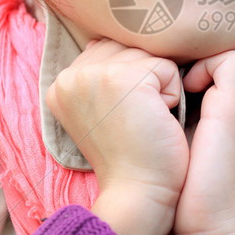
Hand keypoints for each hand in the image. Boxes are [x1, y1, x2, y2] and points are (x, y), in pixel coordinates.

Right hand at [46, 38, 188, 234]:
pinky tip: (157, 123)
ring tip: (145, 122)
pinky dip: (173, 96)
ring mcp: (95, 75)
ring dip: (160, 89)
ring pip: (150, 56)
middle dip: (147, 83)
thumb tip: (117, 40)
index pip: (111, 50)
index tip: (124, 120)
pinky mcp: (125, 80)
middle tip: (136, 124)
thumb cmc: (131, 156)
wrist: (138, 194)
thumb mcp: (104, 112)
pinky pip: (168, 68)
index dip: (132, 82)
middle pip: (131, 48)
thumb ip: (103, 74)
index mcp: (60, 82)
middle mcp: (70, 75)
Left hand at [174, 35, 234, 234]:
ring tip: (179, 75)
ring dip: (208, 52)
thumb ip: (186, 102)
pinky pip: (230, 59)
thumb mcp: (188, 132)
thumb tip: (153, 75)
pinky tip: (180, 95)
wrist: (209, 227)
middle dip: (222, 41)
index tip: (184, 62)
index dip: (225, 44)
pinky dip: (201, 68)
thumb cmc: (189, 181)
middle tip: (183, 58)